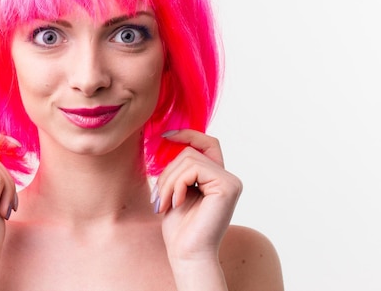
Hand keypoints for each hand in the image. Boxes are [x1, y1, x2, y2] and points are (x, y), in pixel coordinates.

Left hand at [153, 129, 241, 262]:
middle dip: (168, 171)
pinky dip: (177, 185)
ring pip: (189, 159)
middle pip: (191, 151)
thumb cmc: (180, 228)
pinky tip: (176, 203)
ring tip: (164, 203)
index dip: (187, 134)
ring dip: (169, 181)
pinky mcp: (227, 187)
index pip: (207, 142)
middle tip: (159, 197)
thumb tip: (169, 139)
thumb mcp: (176, 190)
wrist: (187, 253)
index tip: (165, 136)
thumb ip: (179, 168)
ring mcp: (230, 182)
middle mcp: (228, 178)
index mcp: (217, 178)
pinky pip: (193, 169)